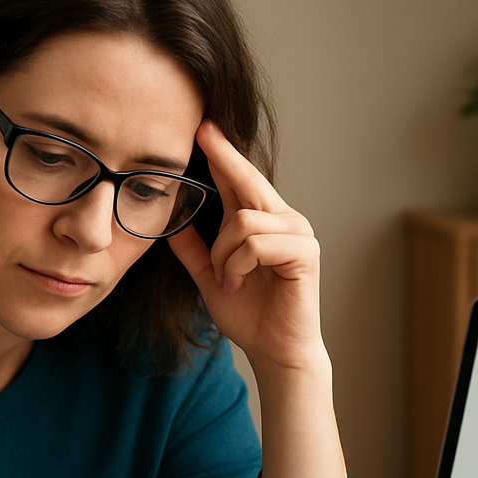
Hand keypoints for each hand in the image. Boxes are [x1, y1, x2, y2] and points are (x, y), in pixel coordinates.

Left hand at [169, 120, 325, 373]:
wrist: (274, 350)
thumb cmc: (250, 316)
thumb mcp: (211, 278)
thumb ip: (194, 251)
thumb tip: (172, 224)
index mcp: (264, 223)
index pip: (241, 180)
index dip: (223, 153)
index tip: (203, 127)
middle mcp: (284, 221)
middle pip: (247, 183)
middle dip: (223, 161)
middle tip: (202, 133)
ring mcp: (298, 234)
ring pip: (244, 220)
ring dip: (224, 254)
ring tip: (227, 280)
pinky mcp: (305, 252)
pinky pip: (257, 243)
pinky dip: (238, 264)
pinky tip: (238, 283)